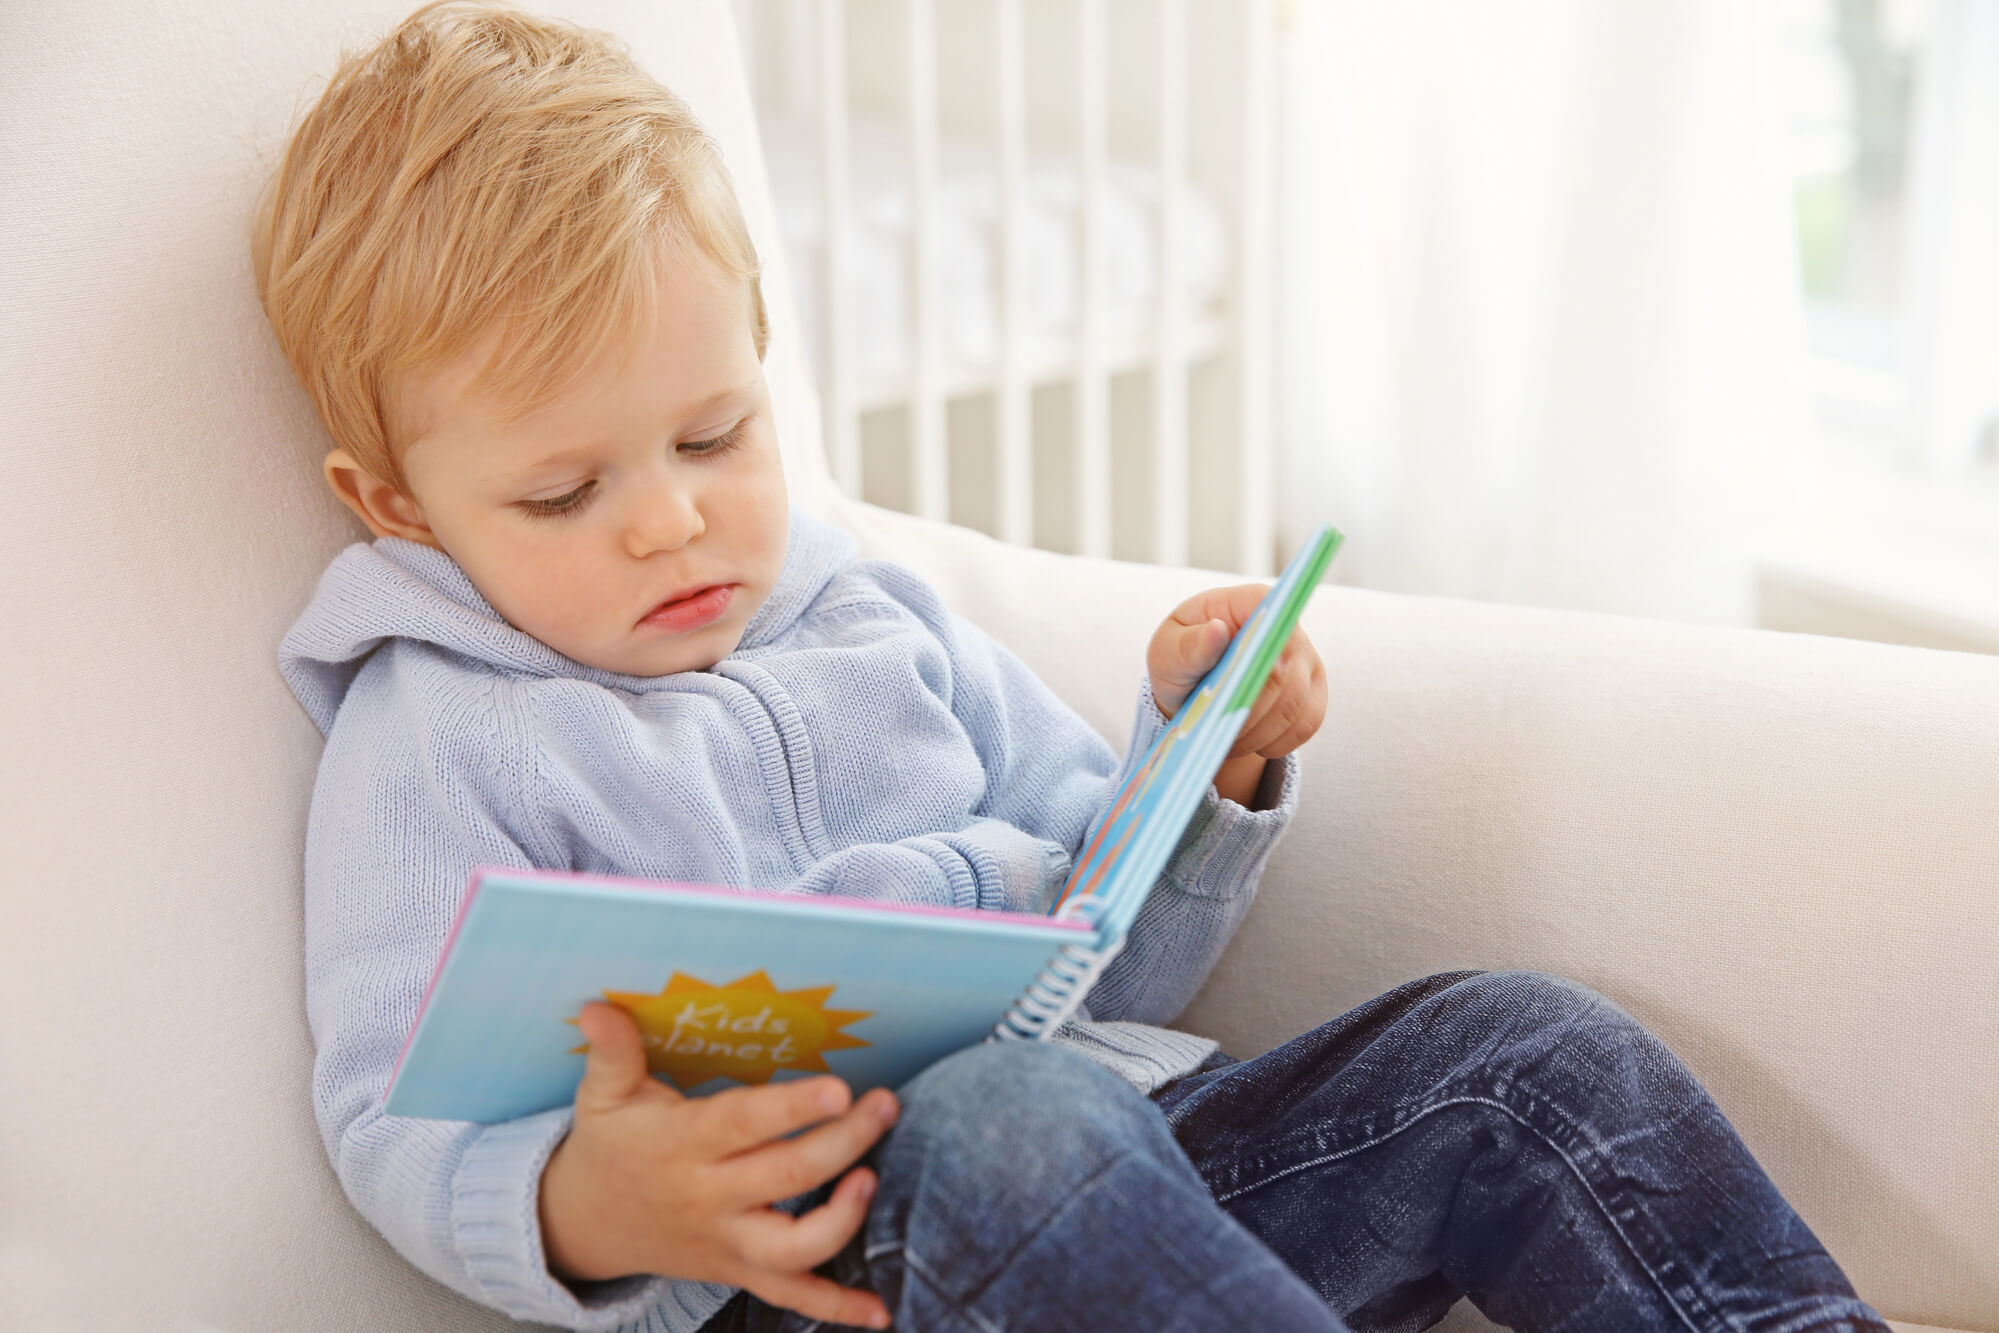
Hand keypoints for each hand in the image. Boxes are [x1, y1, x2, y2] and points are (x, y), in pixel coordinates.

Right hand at [539, 1002, 899, 1328]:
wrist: (587, 1225)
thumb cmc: (610, 1146)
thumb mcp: (603, 1095)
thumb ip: (610, 1052)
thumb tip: (593, 1007)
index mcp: (682, 1144)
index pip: (742, 1124)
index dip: (791, 1108)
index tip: (839, 1088)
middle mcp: (709, 1197)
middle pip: (787, 1177)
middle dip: (844, 1143)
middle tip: (885, 1106)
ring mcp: (728, 1241)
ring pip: (794, 1248)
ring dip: (842, 1220)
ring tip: (872, 1178)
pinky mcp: (739, 1270)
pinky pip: (793, 1297)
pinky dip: (837, 1308)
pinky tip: (879, 1311)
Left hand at [1146, 585, 1325, 806]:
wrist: (1192, 690)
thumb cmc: (1179, 661)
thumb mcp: (1167, 651)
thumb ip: (1189, 645)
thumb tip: (1216, 631)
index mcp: (1253, 603)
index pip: (1271, 620)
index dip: (1259, 653)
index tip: (1235, 681)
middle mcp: (1289, 629)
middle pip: (1283, 674)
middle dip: (1248, 708)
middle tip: (1218, 726)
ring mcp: (1306, 663)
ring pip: (1295, 705)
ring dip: (1259, 731)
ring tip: (1228, 740)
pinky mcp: (1313, 695)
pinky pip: (1306, 725)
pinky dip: (1276, 742)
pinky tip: (1251, 744)